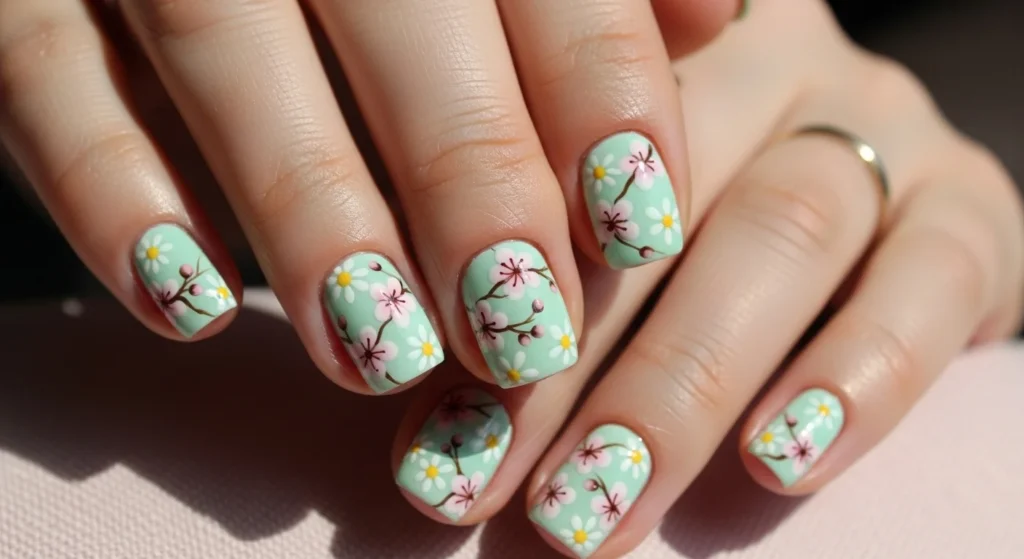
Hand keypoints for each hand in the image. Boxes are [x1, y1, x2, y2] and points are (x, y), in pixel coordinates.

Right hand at [0, 0, 737, 393]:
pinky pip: (44, 76)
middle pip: (394, 0)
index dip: (597, 81)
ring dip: (307, 207)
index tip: (637, 221)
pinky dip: (110, 192)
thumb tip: (717, 20)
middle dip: (466, 169)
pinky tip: (186, 303)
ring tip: (382, 346)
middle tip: (522, 325)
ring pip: (220, 36)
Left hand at [388, 2, 1023, 556]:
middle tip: (475, 483)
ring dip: (680, 382)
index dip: (479, 291)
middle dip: (561, 363)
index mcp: (646, 51)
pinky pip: (931, 276)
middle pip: (653, 196)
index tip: (424, 425)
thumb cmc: (685, 240)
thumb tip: (433, 427)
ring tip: (596, 501)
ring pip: (782, 227)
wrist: (867, 217)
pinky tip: (779, 462)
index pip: (549, 150)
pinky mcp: (971, 202)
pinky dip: (857, 374)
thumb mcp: (598, 236)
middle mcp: (764, 61)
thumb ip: (527, 285)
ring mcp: (876, 121)